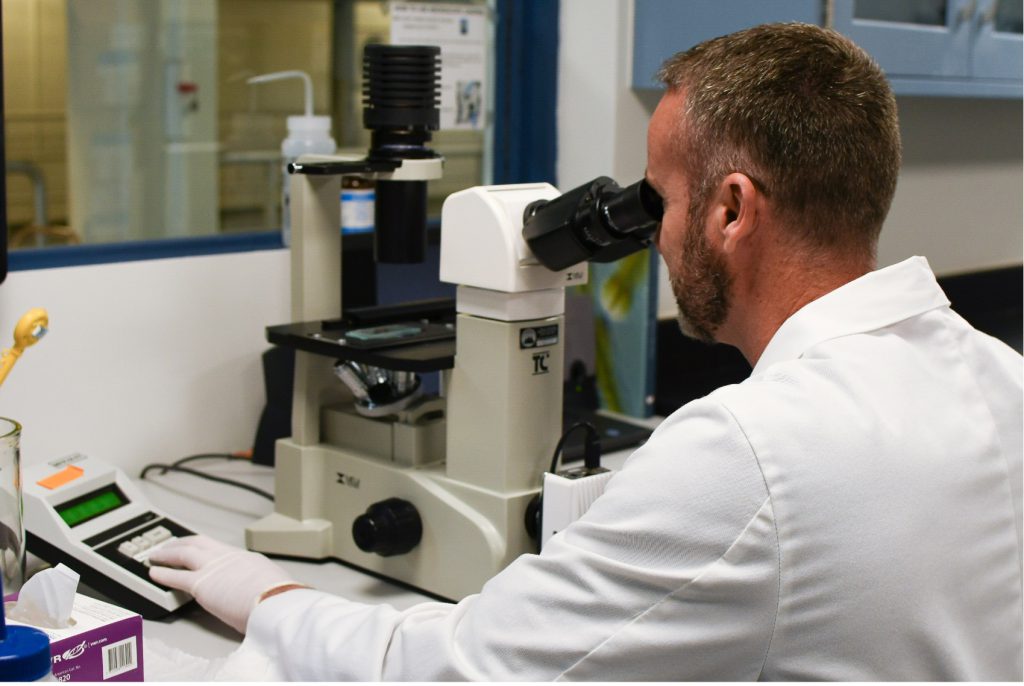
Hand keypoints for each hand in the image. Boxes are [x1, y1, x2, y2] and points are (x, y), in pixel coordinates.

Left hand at [148, 535, 304, 632]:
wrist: (277, 601)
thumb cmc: (282, 599)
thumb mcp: (277, 588)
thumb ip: (270, 589)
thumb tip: (279, 598)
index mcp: (248, 560)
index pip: (222, 551)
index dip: (208, 550)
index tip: (201, 551)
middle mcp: (229, 557)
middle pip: (200, 542)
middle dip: (184, 541)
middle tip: (172, 544)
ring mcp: (214, 568)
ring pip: (184, 553)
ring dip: (168, 552)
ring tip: (156, 555)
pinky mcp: (201, 584)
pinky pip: (175, 576)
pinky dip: (163, 573)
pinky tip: (153, 573)